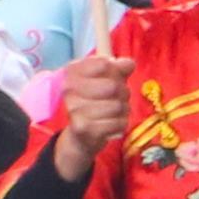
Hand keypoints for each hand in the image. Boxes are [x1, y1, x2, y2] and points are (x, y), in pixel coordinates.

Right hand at [51, 44, 130, 173]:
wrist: (80, 133)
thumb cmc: (95, 100)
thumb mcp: (106, 78)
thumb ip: (119, 67)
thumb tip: (129, 64)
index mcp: (72, 71)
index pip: (105, 64)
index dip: (117, 71)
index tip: (114, 77)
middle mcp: (68, 88)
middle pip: (114, 86)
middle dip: (123, 93)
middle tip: (118, 98)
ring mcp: (74, 109)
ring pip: (118, 106)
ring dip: (124, 109)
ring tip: (115, 112)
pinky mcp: (83, 128)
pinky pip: (118, 123)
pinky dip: (121, 124)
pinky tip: (113, 124)